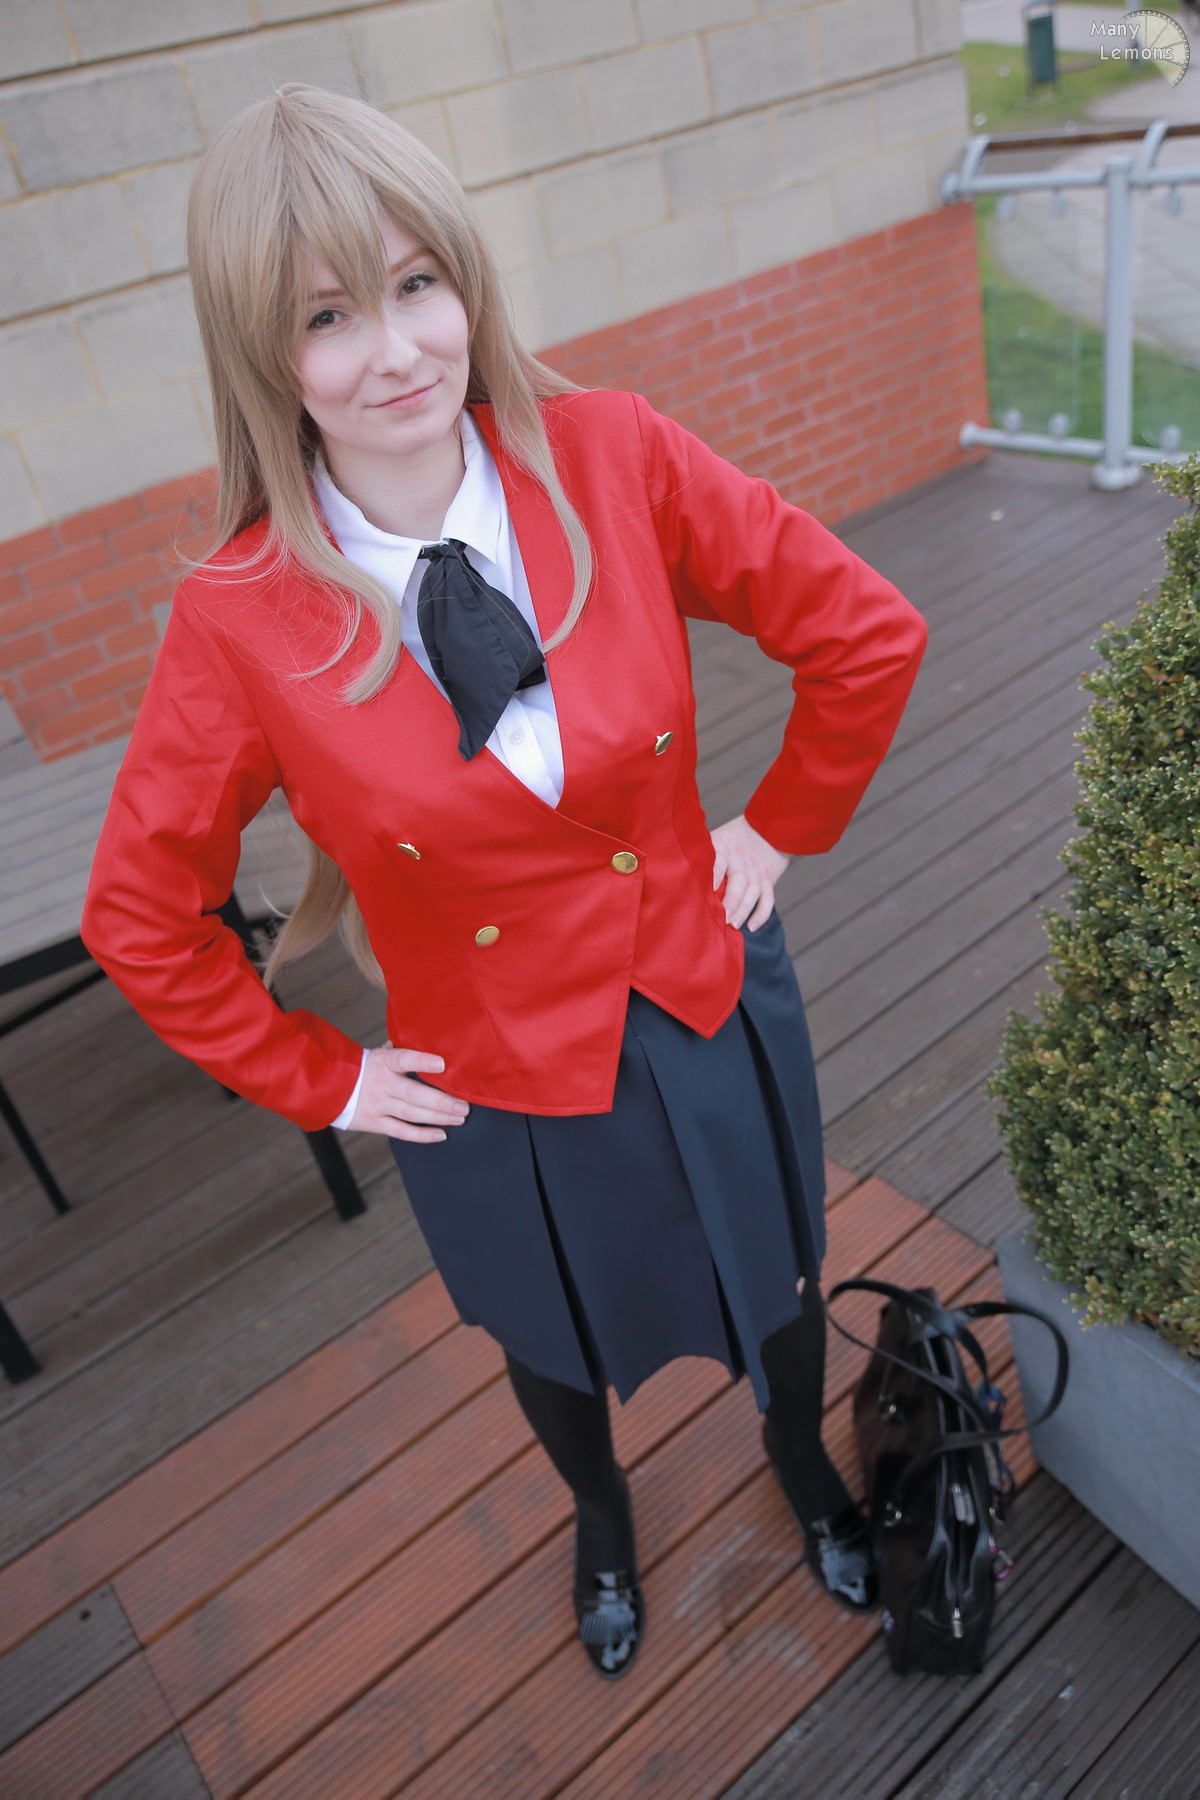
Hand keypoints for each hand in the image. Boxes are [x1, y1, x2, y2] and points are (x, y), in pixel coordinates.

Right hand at [350, 1045, 468, 1141]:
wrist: (330, 1086)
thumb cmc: (365, 1067)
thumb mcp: (380, 1053)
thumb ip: (403, 1050)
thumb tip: (432, 1040)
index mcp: (383, 1062)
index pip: (404, 1059)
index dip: (422, 1062)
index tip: (443, 1064)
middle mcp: (381, 1084)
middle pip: (414, 1094)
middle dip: (442, 1101)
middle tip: (464, 1106)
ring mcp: (378, 1105)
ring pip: (412, 1114)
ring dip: (438, 1117)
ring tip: (460, 1118)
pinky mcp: (375, 1123)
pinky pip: (401, 1131)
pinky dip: (422, 1135)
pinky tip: (442, 1134)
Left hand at [710, 814, 789, 930]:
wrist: (763, 831)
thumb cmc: (729, 841)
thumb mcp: (713, 840)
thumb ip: (699, 856)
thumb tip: (672, 875)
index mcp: (724, 848)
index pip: (719, 860)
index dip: (715, 874)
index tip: (709, 889)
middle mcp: (742, 859)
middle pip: (739, 879)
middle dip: (732, 900)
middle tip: (722, 918)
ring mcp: (756, 870)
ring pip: (753, 891)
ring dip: (744, 909)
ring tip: (733, 924)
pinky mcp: (768, 880)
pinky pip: (768, 898)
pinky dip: (761, 914)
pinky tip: (751, 926)